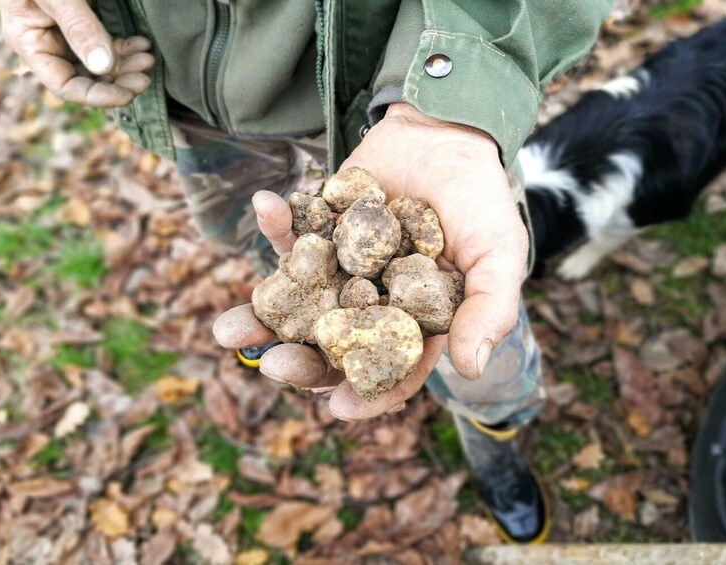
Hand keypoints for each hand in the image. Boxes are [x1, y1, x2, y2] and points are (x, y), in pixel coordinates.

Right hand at [0, 0, 154, 106]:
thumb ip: (79, 27)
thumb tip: (103, 67)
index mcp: (30, 42)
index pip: (64, 85)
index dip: (97, 96)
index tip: (128, 95)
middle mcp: (47, 44)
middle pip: (85, 79)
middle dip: (118, 80)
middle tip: (145, 77)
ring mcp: (65, 34)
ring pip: (99, 65)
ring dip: (125, 65)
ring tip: (148, 58)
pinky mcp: (83, 23)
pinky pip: (105, 46)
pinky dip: (125, 48)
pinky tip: (143, 44)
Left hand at [214, 103, 528, 419]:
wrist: (448, 132)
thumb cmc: (479, 199)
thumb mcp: (498, 254)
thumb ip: (488, 309)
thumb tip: (471, 368)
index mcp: (412, 323)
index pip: (389, 370)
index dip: (368, 393)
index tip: (339, 406)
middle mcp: (369, 304)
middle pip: (331, 347)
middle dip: (300, 361)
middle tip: (274, 366)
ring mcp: (338, 269)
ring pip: (297, 305)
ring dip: (260, 318)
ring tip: (227, 332)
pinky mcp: (318, 231)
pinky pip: (291, 236)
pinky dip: (275, 225)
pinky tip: (265, 206)